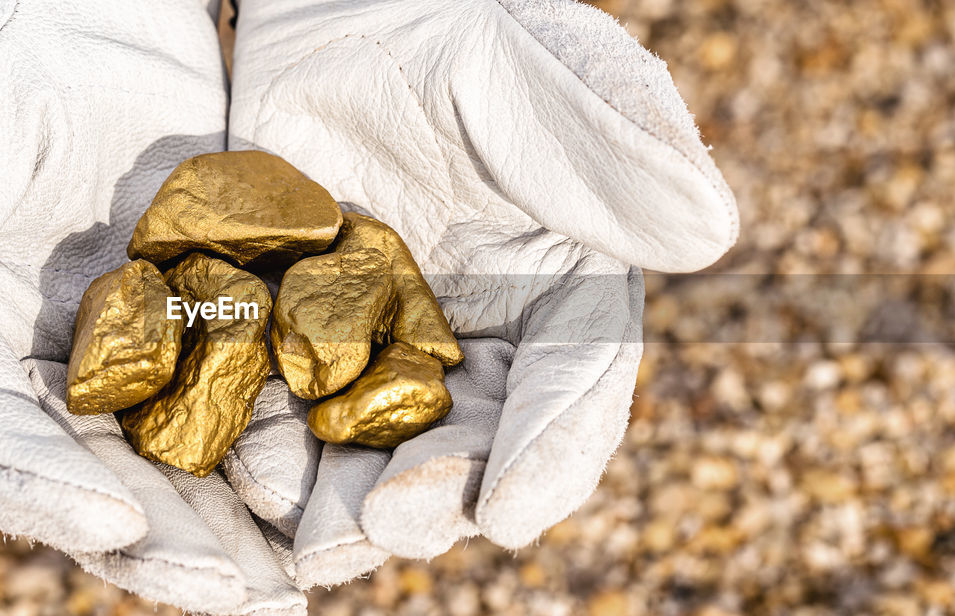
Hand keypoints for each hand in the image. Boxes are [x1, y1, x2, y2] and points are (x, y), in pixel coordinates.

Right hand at [0, 1, 302, 612]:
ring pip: (181, 468)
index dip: (44, 489)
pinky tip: (341, 488)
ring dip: (237, 531)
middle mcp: (48, 375)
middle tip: (242, 598)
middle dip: (168, 547)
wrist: (90, 12)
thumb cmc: (0, 57)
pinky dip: (289, 452)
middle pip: (97, 485)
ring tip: (298, 584)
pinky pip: (248, 405)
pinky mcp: (208, 329)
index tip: (118, 521)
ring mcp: (132, 361)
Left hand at [221, 0, 737, 586]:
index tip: (515, 511)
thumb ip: (615, 148)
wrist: (332, 11)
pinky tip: (245, 466)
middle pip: (473, 439)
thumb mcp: (532, 73)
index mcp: (563, 294)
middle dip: (439, 491)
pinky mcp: (301, 338)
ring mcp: (386, 347)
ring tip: (318, 534)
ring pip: (377, 443)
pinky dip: (272, 440)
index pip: (574, 386)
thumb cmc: (453, 26)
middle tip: (394, 526)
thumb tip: (709, 235)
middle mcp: (482, 340)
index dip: (549, 452)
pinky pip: (288, 405)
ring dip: (349, 495)